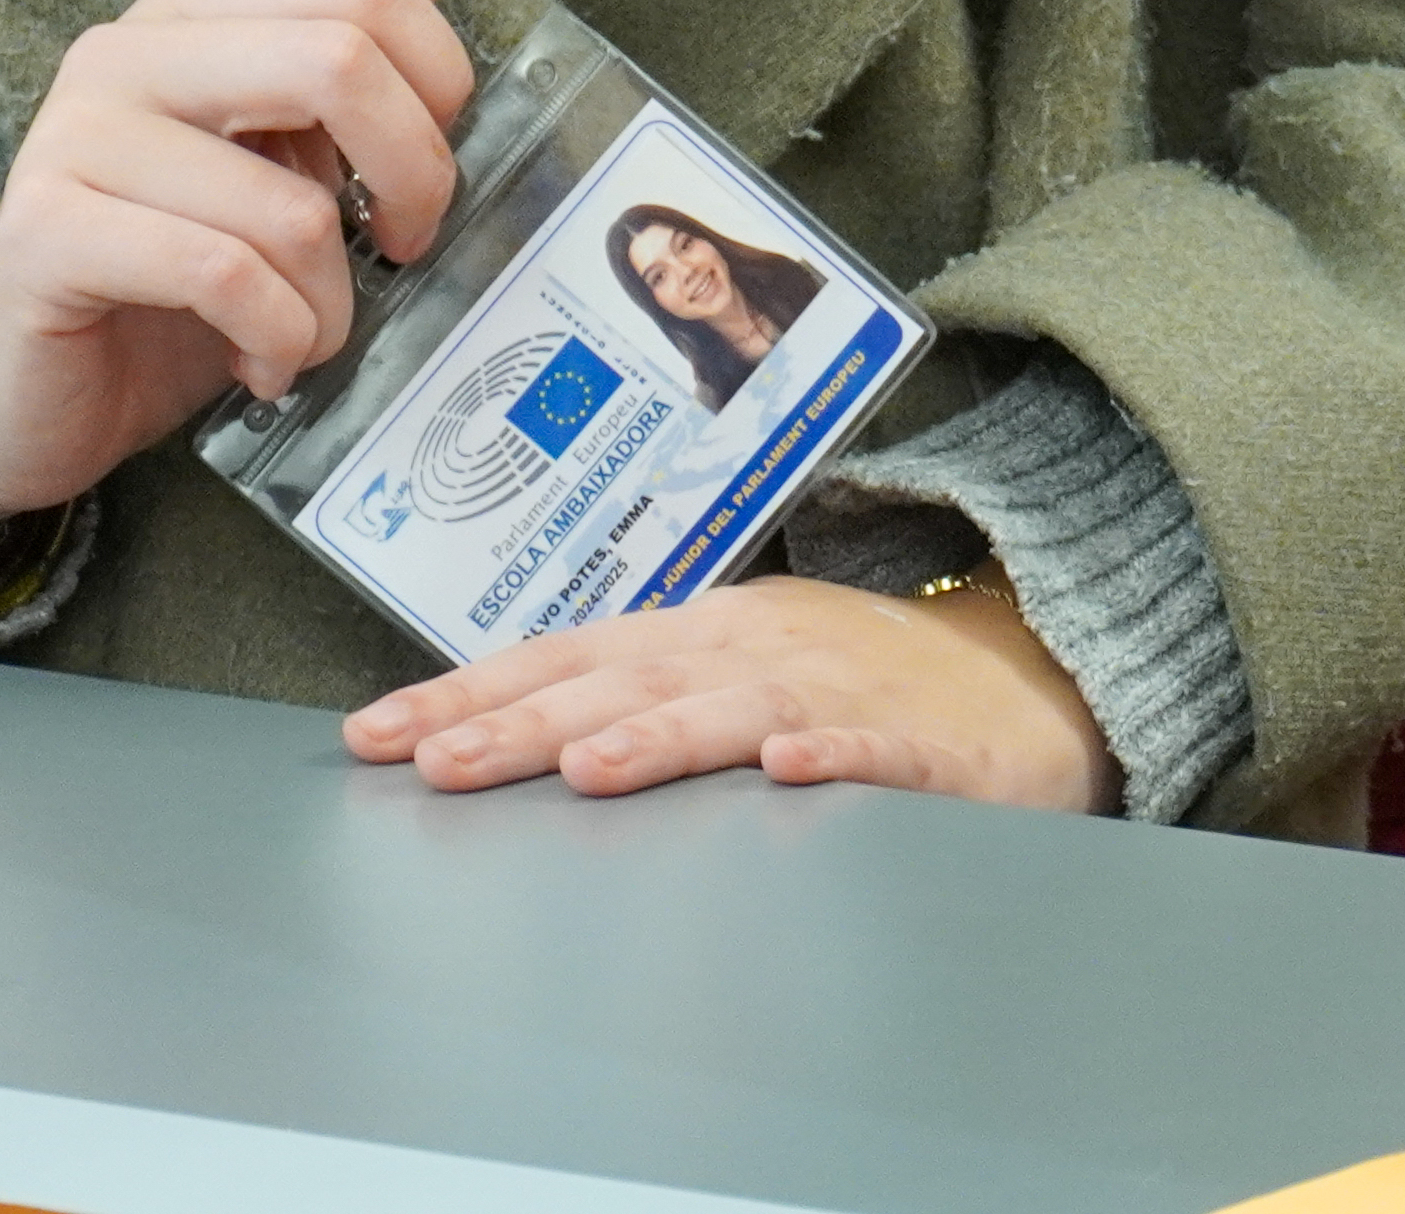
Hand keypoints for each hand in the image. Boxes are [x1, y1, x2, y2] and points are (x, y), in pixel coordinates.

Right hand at [0, 0, 473, 542]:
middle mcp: (128, 54)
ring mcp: (77, 135)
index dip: (437, 80)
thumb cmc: (167, 289)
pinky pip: (221, 274)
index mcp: (193, 18)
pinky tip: (261, 365)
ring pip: (289, 205)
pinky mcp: (47, 231)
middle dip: (413, 174)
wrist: (25, 399)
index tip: (426, 175)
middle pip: (339, 59)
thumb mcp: (279, 169)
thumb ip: (343, 68)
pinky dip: (274, 336)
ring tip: (304, 339)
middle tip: (400, 248)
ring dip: (330, 305)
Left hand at [345, 571, 1110, 811]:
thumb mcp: (736, 663)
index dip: (472, 694)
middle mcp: (756, 651)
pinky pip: (876, 749)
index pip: (565, 658)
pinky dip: (834, 755)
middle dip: (526, 722)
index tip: (378, 734)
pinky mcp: (925, 746)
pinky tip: (792, 769)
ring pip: (737, 711)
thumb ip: (636, 690)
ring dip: (660, 736)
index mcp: (701, 635)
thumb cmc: (863, 676)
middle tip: (440, 763)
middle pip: (628, 682)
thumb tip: (503, 730)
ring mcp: (840, 689)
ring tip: (588, 768)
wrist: (1027, 671)